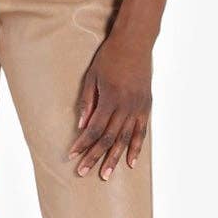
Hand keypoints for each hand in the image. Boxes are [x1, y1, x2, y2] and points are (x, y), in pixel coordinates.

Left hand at [67, 32, 152, 178]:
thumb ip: (87, 102)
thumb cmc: (109, 57)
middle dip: (94, 157)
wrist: (135, 43)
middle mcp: (125, 106)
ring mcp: (138, 108)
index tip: (72, 155)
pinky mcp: (146, 106)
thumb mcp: (92, 77)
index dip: (82, 144)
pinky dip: (136, 148)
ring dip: (114, 158)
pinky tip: (130, 162)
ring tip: (106, 174)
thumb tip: (80, 126)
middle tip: (83, 172)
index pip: (93, 129)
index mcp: (110, 99)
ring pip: (125, 139)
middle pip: (108, 138)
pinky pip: (141, 132)